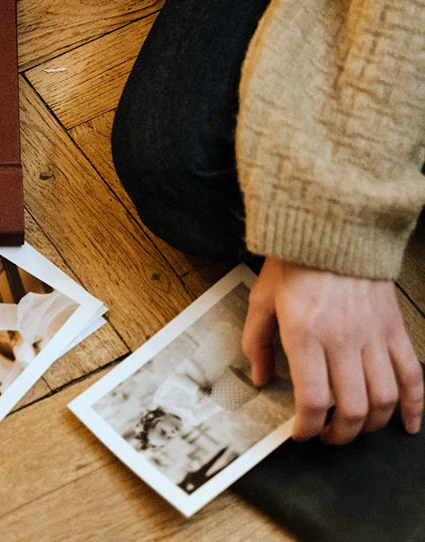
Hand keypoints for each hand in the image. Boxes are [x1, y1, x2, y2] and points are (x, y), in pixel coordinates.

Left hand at [242, 258, 423, 443]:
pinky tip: (407, 424)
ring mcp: (374, 336)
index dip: (307, 427)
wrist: (332, 228)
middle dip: (337, 434)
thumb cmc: (295, 262)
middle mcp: (343, 340)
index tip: (300, 433)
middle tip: (326, 437)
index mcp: (306, 335)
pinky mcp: (395, 330)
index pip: (313, 400)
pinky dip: (414, 405)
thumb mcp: (261, 301)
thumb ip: (256, 343)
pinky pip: (412, 376)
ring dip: (370, 425)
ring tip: (354, 430)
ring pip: (383, 399)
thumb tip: (259, 378)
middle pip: (351, 408)